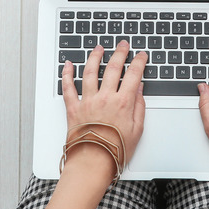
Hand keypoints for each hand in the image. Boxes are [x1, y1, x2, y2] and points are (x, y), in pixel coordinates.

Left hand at [60, 42, 146, 175]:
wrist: (93, 163)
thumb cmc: (115, 150)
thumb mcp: (137, 130)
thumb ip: (139, 107)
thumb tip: (139, 90)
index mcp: (123, 103)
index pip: (133, 75)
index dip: (139, 62)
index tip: (141, 55)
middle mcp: (105, 98)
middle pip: (113, 68)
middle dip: (119, 53)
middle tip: (122, 45)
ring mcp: (88, 101)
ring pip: (90, 72)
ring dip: (95, 57)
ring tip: (99, 48)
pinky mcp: (73, 108)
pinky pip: (68, 87)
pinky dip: (67, 74)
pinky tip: (68, 64)